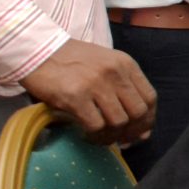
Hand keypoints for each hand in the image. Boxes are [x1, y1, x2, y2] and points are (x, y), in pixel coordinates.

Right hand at [22, 39, 155, 144]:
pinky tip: (85, 134)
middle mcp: (115, 73)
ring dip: (111, 136)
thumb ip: (124, 91)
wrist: (39, 50)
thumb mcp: (105, 65)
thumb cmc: (72, 60)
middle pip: (138, 113)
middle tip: (119, 138)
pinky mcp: (76, 96)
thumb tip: (142, 132)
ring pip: (119, 122)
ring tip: (100, 136)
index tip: (138, 132)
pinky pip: (96, 126)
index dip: (147, 120)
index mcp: (125, 64)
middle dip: (132, 131)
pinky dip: (94, 136)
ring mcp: (96, 84)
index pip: (150, 98)